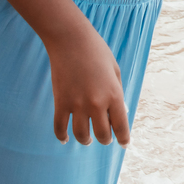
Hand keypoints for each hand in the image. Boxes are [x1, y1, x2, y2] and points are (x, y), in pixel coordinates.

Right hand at [45, 22, 130, 146]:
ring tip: (87, 139)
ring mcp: (76, 104)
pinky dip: (62, 137)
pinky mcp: (60, 102)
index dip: (123, 139)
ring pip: (81, 135)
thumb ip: (118, 93)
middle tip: (104, 138)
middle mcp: (96, 103)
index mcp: (114, 95)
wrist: (71, 40)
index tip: (123, 144)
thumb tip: (120, 114)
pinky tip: (65, 139)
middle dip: (105, 139)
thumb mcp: (115, 71)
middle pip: (101, 134)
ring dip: (85, 140)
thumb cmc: (97, 52)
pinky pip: (59, 127)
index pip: (121, 126)